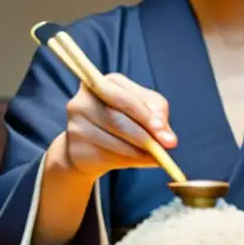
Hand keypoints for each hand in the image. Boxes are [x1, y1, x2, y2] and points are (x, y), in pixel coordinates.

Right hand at [59, 73, 176, 180]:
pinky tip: (139, 161)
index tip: (166, 134)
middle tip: (165, 148)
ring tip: (156, 157)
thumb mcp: (143, 109)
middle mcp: (84, 100)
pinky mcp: (75, 147)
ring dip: (140, 152)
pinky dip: (129, 161)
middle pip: (117, 118)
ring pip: (114, 140)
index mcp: (102, 83)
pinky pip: (107, 156)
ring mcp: (76, 124)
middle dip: (145, 135)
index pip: (125, 98)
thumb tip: (167, 137)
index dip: (147, 116)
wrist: (89, 147)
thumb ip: (157, 115)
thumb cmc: (120, 120)